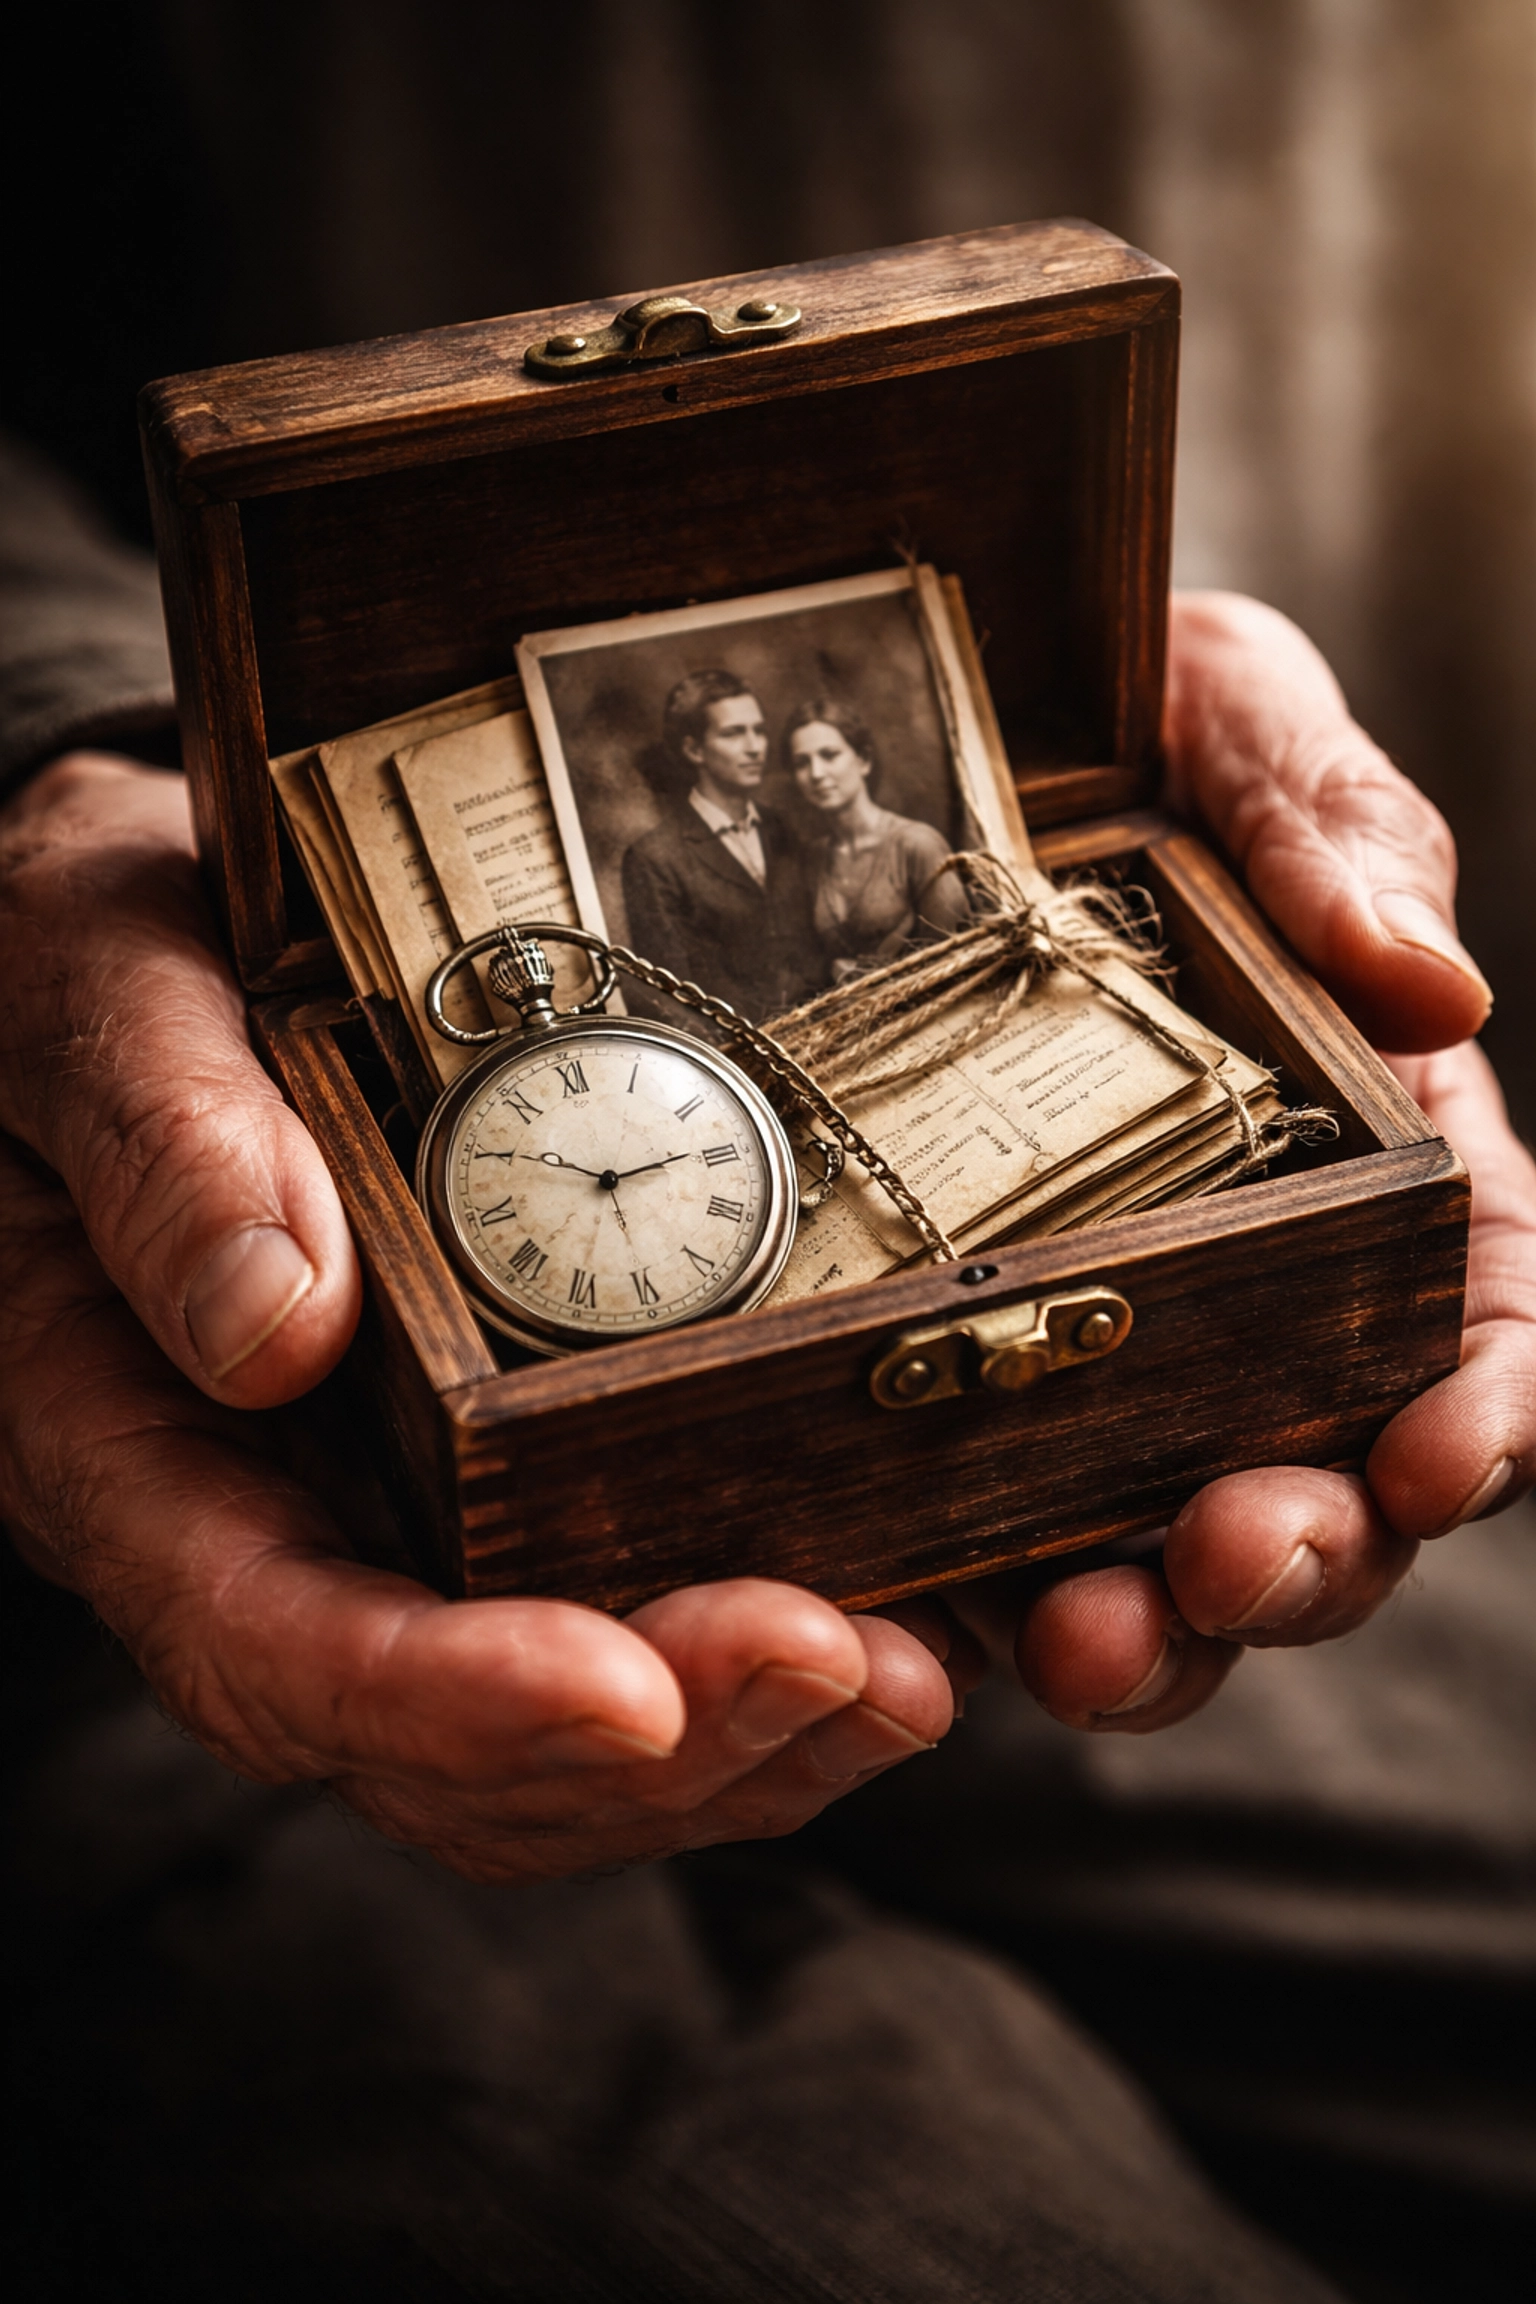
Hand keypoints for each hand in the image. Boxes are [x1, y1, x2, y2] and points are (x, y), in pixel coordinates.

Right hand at [0, 753, 967, 1877]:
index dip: (448, 1701)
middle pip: (451, 1746)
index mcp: (135, 1446)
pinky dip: (772, 1657)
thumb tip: (277, 1321)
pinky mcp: (499, 1488)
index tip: (623, 1692)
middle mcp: (272, 1529)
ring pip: (560, 1737)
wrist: (152, 965)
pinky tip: (910, 1608)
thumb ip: (165, 1145)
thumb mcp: (97, 995)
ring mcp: (391, 1524)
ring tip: (913, 1672)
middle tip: (855, 1667)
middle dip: (667, 1739)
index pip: (275, 1644)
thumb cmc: (94, 972)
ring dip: (750, 1739)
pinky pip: (630, 1626)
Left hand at [950, 594, 1533, 1730]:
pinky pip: (983, 1525)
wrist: (915, 727)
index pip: (1486, 1310)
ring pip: (1168, 1539)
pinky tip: (933, 1623)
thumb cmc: (1123, 715)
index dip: (1495, 1403)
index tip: (1449, 1451)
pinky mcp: (953, 1379)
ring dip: (1155, 1623)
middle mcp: (1261, 1276)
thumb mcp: (1242, 720)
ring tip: (1081, 1645)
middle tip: (1231, 1559)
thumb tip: (1438, 995)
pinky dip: (977, 1594)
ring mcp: (1106, 1344)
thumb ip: (1341, 830)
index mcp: (1378, 1149)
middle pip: (1339, 1469)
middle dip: (1310, 1548)